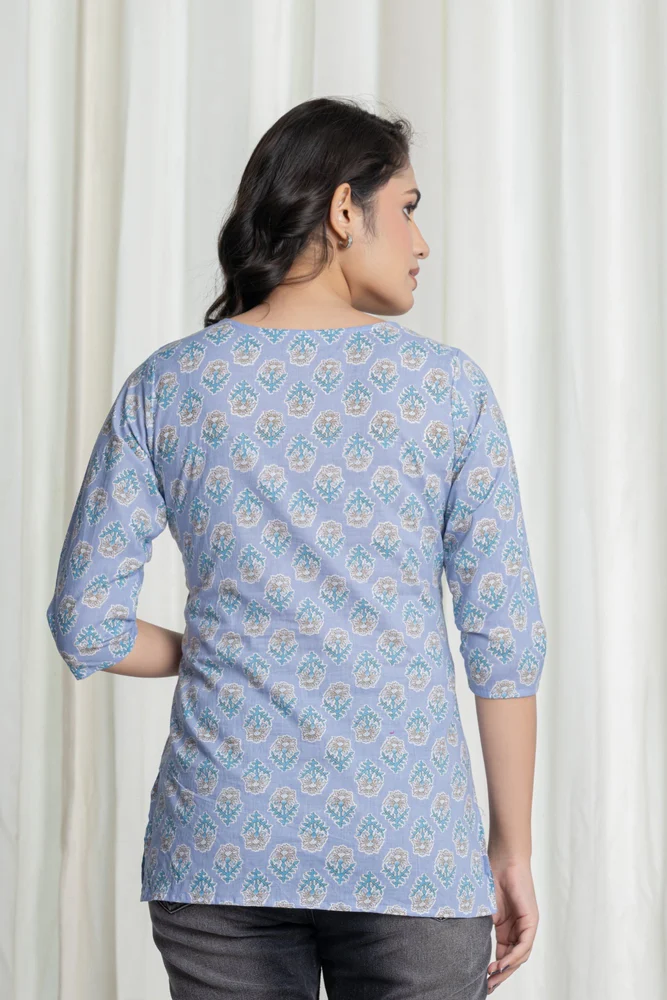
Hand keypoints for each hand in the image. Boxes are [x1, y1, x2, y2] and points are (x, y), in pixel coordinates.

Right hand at [485, 857, 538, 992]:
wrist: (502, 858)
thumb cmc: (489, 876)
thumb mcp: (484, 909)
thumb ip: (483, 927)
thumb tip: (470, 946)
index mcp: (507, 927)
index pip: (504, 954)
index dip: (495, 968)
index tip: (483, 979)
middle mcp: (519, 928)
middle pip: (513, 958)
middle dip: (501, 974)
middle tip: (488, 986)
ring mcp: (527, 924)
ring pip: (520, 955)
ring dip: (507, 968)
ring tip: (493, 977)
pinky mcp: (531, 919)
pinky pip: (524, 944)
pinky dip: (514, 956)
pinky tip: (502, 964)